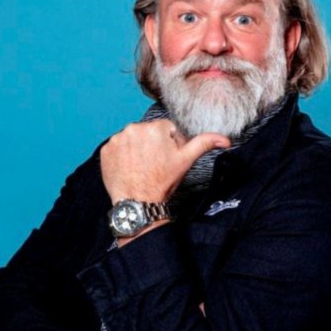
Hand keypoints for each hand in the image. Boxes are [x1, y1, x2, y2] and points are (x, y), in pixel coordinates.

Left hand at [100, 119, 229, 203]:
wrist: (138, 202)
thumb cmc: (162, 182)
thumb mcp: (186, 161)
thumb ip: (204, 144)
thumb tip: (225, 139)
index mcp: (155, 127)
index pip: (165, 130)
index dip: (169, 145)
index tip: (167, 160)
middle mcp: (133, 128)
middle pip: (148, 133)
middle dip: (152, 146)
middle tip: (155, 165)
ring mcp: (117, 139)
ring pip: (132, 140)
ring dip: (137, 150)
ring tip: (142, 167)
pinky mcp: (105, 150)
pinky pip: (116, 149)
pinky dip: (122, 157)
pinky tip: (129, 168)